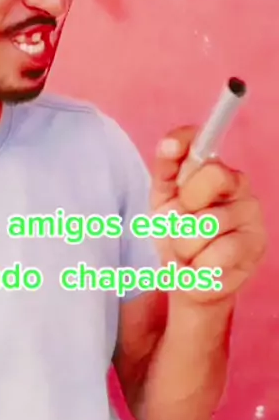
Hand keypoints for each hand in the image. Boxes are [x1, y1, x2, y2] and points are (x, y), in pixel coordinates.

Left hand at [150, 126, 266, 303]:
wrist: (189, 278)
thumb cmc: (176, 233)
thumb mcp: (163, 201)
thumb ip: (166, 170)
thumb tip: (169, 143)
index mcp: (211, 167)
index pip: (201, 140)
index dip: (184, 141)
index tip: (168, 148)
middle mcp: (236, 183)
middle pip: (214, 174)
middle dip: (185, 206)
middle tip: (182, 224)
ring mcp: (250, 212)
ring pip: (207, 222)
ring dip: (185, 245)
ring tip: (190, 251)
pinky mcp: (256, 243)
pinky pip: (218, 252)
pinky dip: (200, 266)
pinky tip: (203, 266)